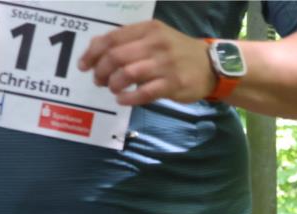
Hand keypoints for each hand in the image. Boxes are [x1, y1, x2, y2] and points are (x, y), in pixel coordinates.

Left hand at [78, 20, 216, 105]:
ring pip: (128, 74)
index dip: (92, 53)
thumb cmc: (178, 52)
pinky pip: (144, 93)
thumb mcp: (156, 37)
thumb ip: (131, 42)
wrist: (212, 65)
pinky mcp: (173, 84)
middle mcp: (155, 44)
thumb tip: (98, 52)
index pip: (111, 38)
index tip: (84, 65)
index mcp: (148, 29)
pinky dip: (129, 98)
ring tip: (113, 90)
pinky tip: (123, 100)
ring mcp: (165, 64)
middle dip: (101, 71)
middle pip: (116, 57)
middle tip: (99, 80)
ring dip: (114, 84)